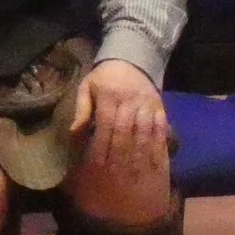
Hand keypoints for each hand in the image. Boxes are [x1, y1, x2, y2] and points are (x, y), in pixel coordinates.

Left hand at [71, 59, 168, 173]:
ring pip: (144, 131)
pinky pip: (160, 127)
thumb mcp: (87, 87)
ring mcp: (147, 104)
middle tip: (114, 173)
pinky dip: (157, 143)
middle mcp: (130, 101)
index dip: (102, 145)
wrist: (132, 61)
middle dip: (119, 153)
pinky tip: (154, 158)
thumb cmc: (104, 78)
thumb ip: (81, 110)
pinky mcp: (160, 107)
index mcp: (109, 96)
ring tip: (133, 171)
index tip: (97, 163)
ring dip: (139, 152)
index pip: (106, 125)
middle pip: (125, 131)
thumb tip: (74, 132)